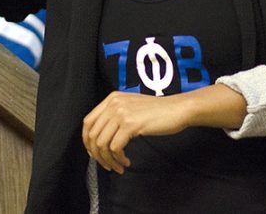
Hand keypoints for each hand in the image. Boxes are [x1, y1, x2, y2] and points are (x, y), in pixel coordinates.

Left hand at [81, 84, 246, 173]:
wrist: (178, 109)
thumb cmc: (158, 112)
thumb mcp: (132, 107)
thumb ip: (115, 117)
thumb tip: (100, 139)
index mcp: (111, 99)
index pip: (88, 122)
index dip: (87, 141)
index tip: (95, 154)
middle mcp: (113, 104)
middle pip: (92, 135)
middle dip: (97, 155)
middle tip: (107, 165)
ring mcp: (121, 113)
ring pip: (102, 143)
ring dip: (109, 160)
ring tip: (119, 166)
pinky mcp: (130, 124)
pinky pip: (115, 148)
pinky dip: (118, 159)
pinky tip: (126, 162)